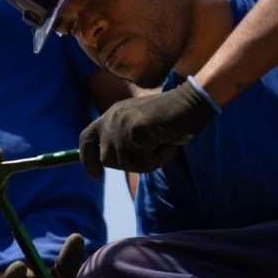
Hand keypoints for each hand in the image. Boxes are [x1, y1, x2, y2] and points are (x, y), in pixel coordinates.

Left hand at [78, 80, 215, 176]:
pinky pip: (144, 161)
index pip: (86, 138)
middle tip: (153, 152)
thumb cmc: (172, 116)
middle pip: (107, 159)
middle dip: (130, 164)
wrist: (191, 101)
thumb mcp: (141, 126)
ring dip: (147, 161)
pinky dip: (159, 158)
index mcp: (112, 114)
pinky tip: (168, 143)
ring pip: (127, 164)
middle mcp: (112, 118)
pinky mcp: (136, 131)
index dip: (87, 159)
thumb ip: (125, 139)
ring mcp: (123, 124)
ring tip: (163, 144)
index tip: (95, 176)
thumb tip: (110, 161)